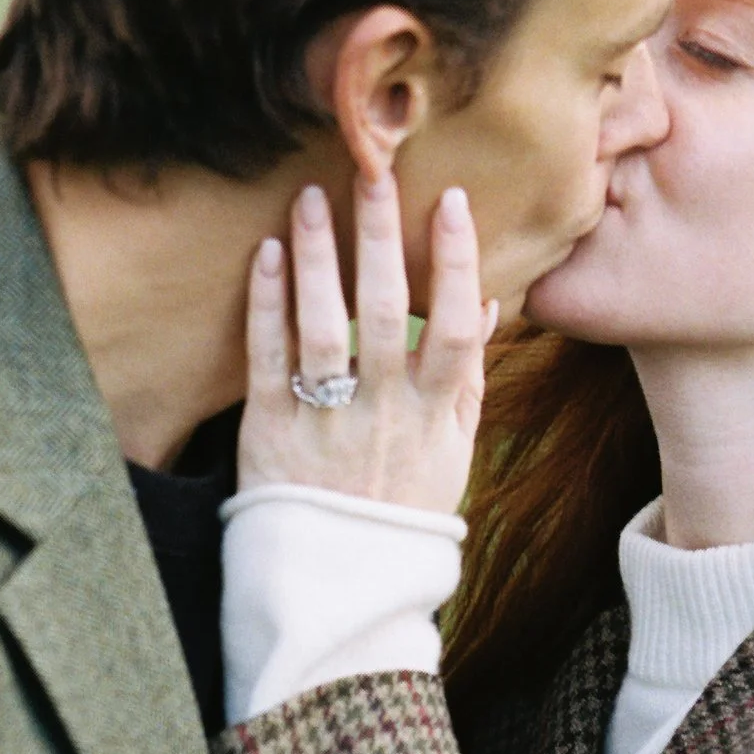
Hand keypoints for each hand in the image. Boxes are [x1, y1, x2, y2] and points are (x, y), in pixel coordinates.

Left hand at [239, 175, 491, 517]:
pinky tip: (270, 254)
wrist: (340, 581)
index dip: (456, 262)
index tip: (453, 202)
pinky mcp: (269, 428)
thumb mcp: (454, 451)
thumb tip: (486, 304)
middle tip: (376, 172)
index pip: (454, 326)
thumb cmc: (403, 509)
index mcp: (434, 414)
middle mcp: (382, 411)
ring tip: (312, 197)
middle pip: (387, 313)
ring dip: (319, 257)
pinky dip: (267, 304)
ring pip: (323, 327)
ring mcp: (324, 419)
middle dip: (382, 238)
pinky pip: (266, 357)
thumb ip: (468, 379)